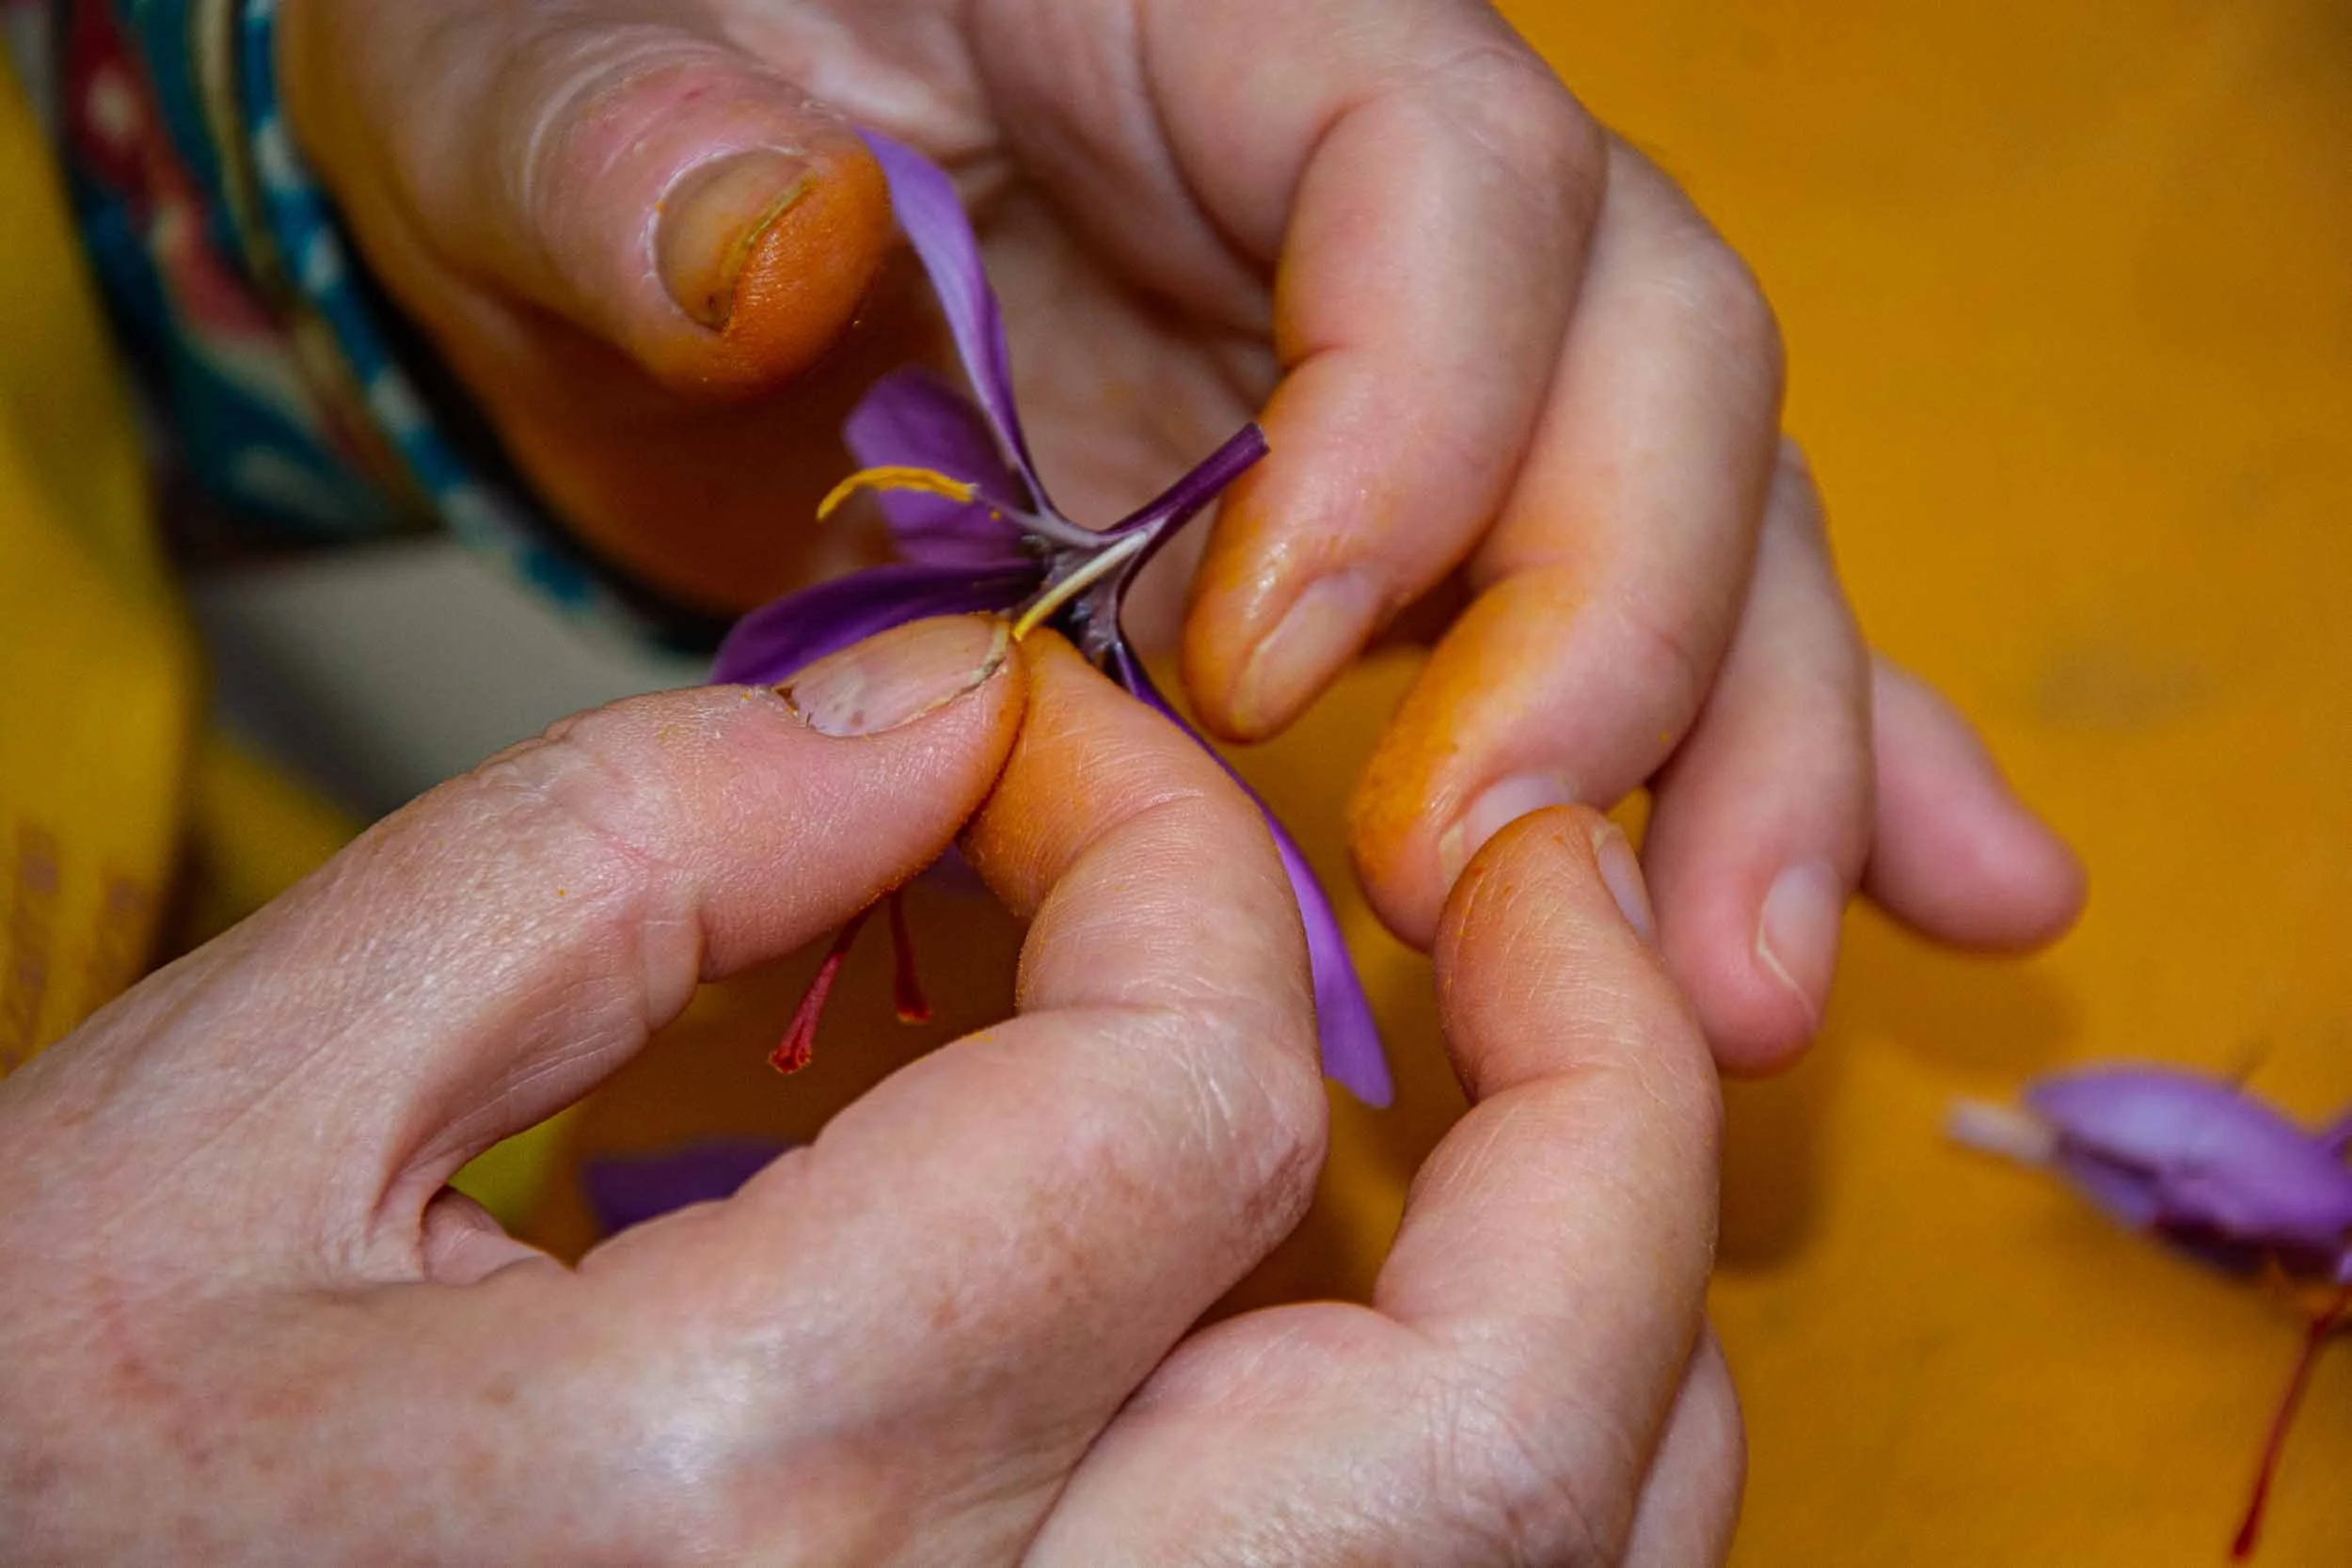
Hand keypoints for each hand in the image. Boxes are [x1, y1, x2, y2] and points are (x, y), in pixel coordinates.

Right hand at [0, 613, 1734, 1562]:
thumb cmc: (59, 1477)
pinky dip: (1535, 1454)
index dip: (1167, 843)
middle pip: (1506, 1404)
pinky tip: (1429, 1304)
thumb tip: (949, 708)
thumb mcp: (242, 1110)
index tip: (1063, 750)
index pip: (1187, 1091)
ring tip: (1528, 1055)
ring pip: (1553, 1558)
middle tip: (1536, 873)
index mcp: (738, 1493)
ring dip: (1611, 1276)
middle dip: (1593, 1076)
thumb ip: (622, 851)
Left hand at [279, 0, 2083, 1072]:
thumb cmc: (579, 113)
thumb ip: (630, 152)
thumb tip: (770, 246)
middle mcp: (1370, 165)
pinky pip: (1661, 613)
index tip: (1264, 665)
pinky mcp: (1436, 513)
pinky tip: (1950, 893)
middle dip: (1623, 633)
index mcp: (1192, 9)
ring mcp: (1432, 354)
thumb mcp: (534, 94)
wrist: (623, 218)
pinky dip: (1806, 750)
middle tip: (1497, 890)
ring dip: (1757, 756)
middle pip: (1647, 347)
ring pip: (1706, 509)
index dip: (1419, 412)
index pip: (1437, 156)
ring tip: (1745, 999)